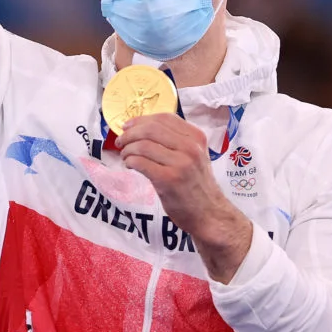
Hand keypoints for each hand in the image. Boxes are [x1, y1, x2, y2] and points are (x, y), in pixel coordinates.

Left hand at [116, 113, 252, 281]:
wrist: (210, 214)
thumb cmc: (197, 185)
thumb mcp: (195, 156)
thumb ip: (176, 141)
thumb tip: (141, 129)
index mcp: (196, 137)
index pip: (164, 117)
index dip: (141, 119)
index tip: (128, 126)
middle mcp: (190, 147)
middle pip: (151, 129)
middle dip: (130, 133)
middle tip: (121, 142)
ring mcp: (180, 163)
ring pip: (143, 145)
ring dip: (128, 149)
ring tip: (125, 156)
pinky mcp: (168, 180)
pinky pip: (141, 162)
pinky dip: (130, 161)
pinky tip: (130, 165)